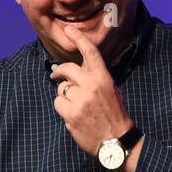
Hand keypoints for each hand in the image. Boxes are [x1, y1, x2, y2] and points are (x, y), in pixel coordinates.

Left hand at [49, 22, 133, 157]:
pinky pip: (58, 104)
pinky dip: (63, 109)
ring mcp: (80, 100)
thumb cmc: (114, 115)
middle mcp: (91, 86)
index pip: (90, 53)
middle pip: (67, 69)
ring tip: (77, 107)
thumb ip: (96, 78)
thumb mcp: (112, 91)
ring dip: (65, 96)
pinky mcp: (71, 114)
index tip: (69, 30)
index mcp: (104, 79)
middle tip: (55, 75)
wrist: (116, 141)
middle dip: (59, 72)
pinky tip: (74, 116)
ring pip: (62, 89)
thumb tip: (80, 67)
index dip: (79, 39)